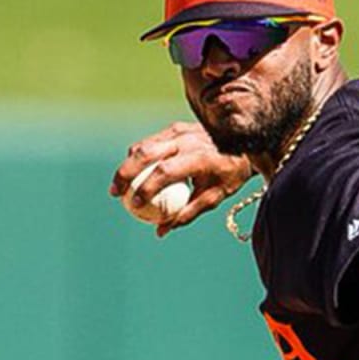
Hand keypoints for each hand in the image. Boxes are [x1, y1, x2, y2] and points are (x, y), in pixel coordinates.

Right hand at [110, 121, 253, 236]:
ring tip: (118, 186)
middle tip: (115, 193)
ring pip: (144, 145)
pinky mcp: (175, 128)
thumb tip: (160, 231)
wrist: (243, 143)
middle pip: (146, 153)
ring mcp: (179, 130)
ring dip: (127, 164)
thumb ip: (187, 213)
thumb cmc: (229, 175)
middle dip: (125, 173)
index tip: (134, 204)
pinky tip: (132, 174)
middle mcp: (187, 140)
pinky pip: (150, 142)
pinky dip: (138, 158)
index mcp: (199, 157)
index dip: (146, 188)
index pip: (165, 172)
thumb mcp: (214, 198)